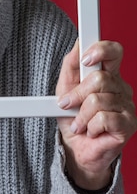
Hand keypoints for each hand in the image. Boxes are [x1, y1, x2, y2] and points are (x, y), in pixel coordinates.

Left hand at [56, 40, 136, 189]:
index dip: (101, 50)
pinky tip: (91, 130)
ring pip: (97, 99)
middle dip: (78, 93)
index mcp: (109, 74)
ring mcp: (128, 106)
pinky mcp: (128, 125)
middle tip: (69, 104)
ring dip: (81, 114)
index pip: (114, 52)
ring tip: (80, 122)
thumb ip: (71, 64)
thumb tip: (78, 45)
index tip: (85, 59)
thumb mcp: (64, 87)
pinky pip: (103, 118)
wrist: (76, 148)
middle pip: (101, 77)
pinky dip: (89, 125)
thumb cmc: (72, 116)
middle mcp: (122, 88)